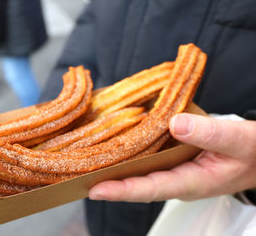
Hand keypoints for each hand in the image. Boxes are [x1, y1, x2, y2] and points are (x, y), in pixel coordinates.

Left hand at [88, 113, 255, 201]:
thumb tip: (175, 124)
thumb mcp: (238, 141)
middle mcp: (177, 179)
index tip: (94, 189)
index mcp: (191, 182)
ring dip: (114, 170)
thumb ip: (210, 134)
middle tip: (77, 178)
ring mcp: (174, 170)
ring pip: (139, 173)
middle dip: (108, 183)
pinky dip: (129, 155)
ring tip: (86, 165)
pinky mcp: (173, 160)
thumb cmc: (253, 151)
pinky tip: (114, 147)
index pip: (150, 189)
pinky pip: (147, 159)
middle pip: (137, 184)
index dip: (122, 190)